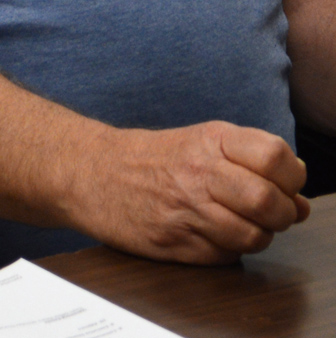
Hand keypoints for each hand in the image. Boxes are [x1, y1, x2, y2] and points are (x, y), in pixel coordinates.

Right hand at [73, 120, 308, 263]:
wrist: (93, 172)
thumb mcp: (202, 142)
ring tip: (244, 225)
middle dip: (283, 215)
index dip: (292, 177)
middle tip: (275, 213)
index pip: (275, 157)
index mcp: (211, 139)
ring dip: (259, 236)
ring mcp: (186, 209)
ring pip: (252, 236)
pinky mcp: (175, 242)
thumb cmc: (154, 157)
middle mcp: (200, 171)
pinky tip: (216, 234)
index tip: (287, 184)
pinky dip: (231, 250)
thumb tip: (301, 202)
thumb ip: (253, 165)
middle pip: (268, 201)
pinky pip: (225, 256)